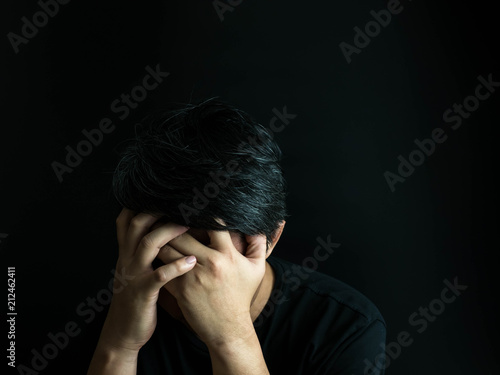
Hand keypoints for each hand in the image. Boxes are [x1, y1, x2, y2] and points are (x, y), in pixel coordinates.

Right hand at [97, 208, 196, 353]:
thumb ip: (142, 252)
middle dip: (157, 211)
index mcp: (126, 253)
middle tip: (180, 202)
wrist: (122, 332)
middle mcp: (127, 259)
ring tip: (189, 224)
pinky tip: (191, 261)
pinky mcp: (143, 293)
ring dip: (169, 232)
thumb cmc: (136, 298)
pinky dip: (175, 267)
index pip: (126, 220)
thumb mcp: (134, 271)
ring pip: (148, 244)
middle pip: (137, 225)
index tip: (161, 193)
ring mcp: (134, 275)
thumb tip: (159, 230)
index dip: (140, 203)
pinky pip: (159, 276)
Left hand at [157, 225, 267, 347]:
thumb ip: (258, 244)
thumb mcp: (257, 269)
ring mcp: (192, 277)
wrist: (228, 328)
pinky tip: (154, 254)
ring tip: (157, 232)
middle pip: (182, 234)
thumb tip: (257, 225)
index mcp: (227, 255)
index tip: (195, 207)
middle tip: (165, 215)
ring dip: (161, 240)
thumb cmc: (242, 296)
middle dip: (173, 223)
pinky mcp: (180, 289)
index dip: (204, 213)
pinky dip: (157, 260)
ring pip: (168, 249)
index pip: (214, 225)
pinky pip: (163, 269)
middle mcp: (209, 263)